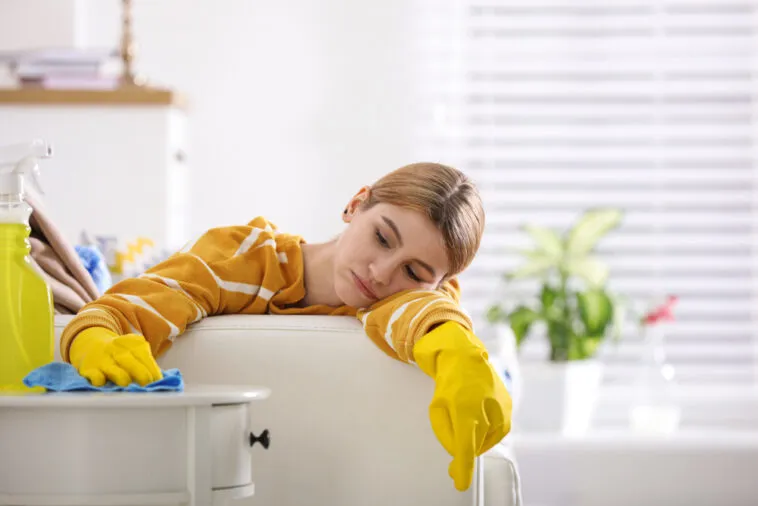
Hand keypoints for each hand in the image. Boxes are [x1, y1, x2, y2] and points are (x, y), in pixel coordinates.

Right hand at [69, 327, 162, 386]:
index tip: (158, 381)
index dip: (153, 370)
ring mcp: (102, 359)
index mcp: (132, 344)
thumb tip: (161, 381)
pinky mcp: (88, 369)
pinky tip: (105, 384)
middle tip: (147, 386)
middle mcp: (116, 350)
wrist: (91, 345)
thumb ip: (146, 363)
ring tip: (127, 384)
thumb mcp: (135, 351)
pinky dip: (100, 380)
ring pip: (113, 369)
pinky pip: (95, 376)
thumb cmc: (121, 354)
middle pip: (130, 361)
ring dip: (122, 377)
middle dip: (141, 374)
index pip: (144, 356)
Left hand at [414, 321, 511, 490]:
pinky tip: (478, 416)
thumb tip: (458, 454)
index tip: (460, 483)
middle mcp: (487, 411)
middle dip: (463, 454)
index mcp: (466, 410)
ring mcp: (501, 411)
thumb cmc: (449, 383)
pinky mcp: (508, 411)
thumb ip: (445, 435)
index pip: (465, 447)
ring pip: (485, 441)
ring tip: (466, 417)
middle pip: (474, 446)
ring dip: (475, 439)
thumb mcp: (437, 409)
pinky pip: (495, 433)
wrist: (467, 358)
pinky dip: (485, 431)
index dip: (463, 468)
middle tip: (453, 460)